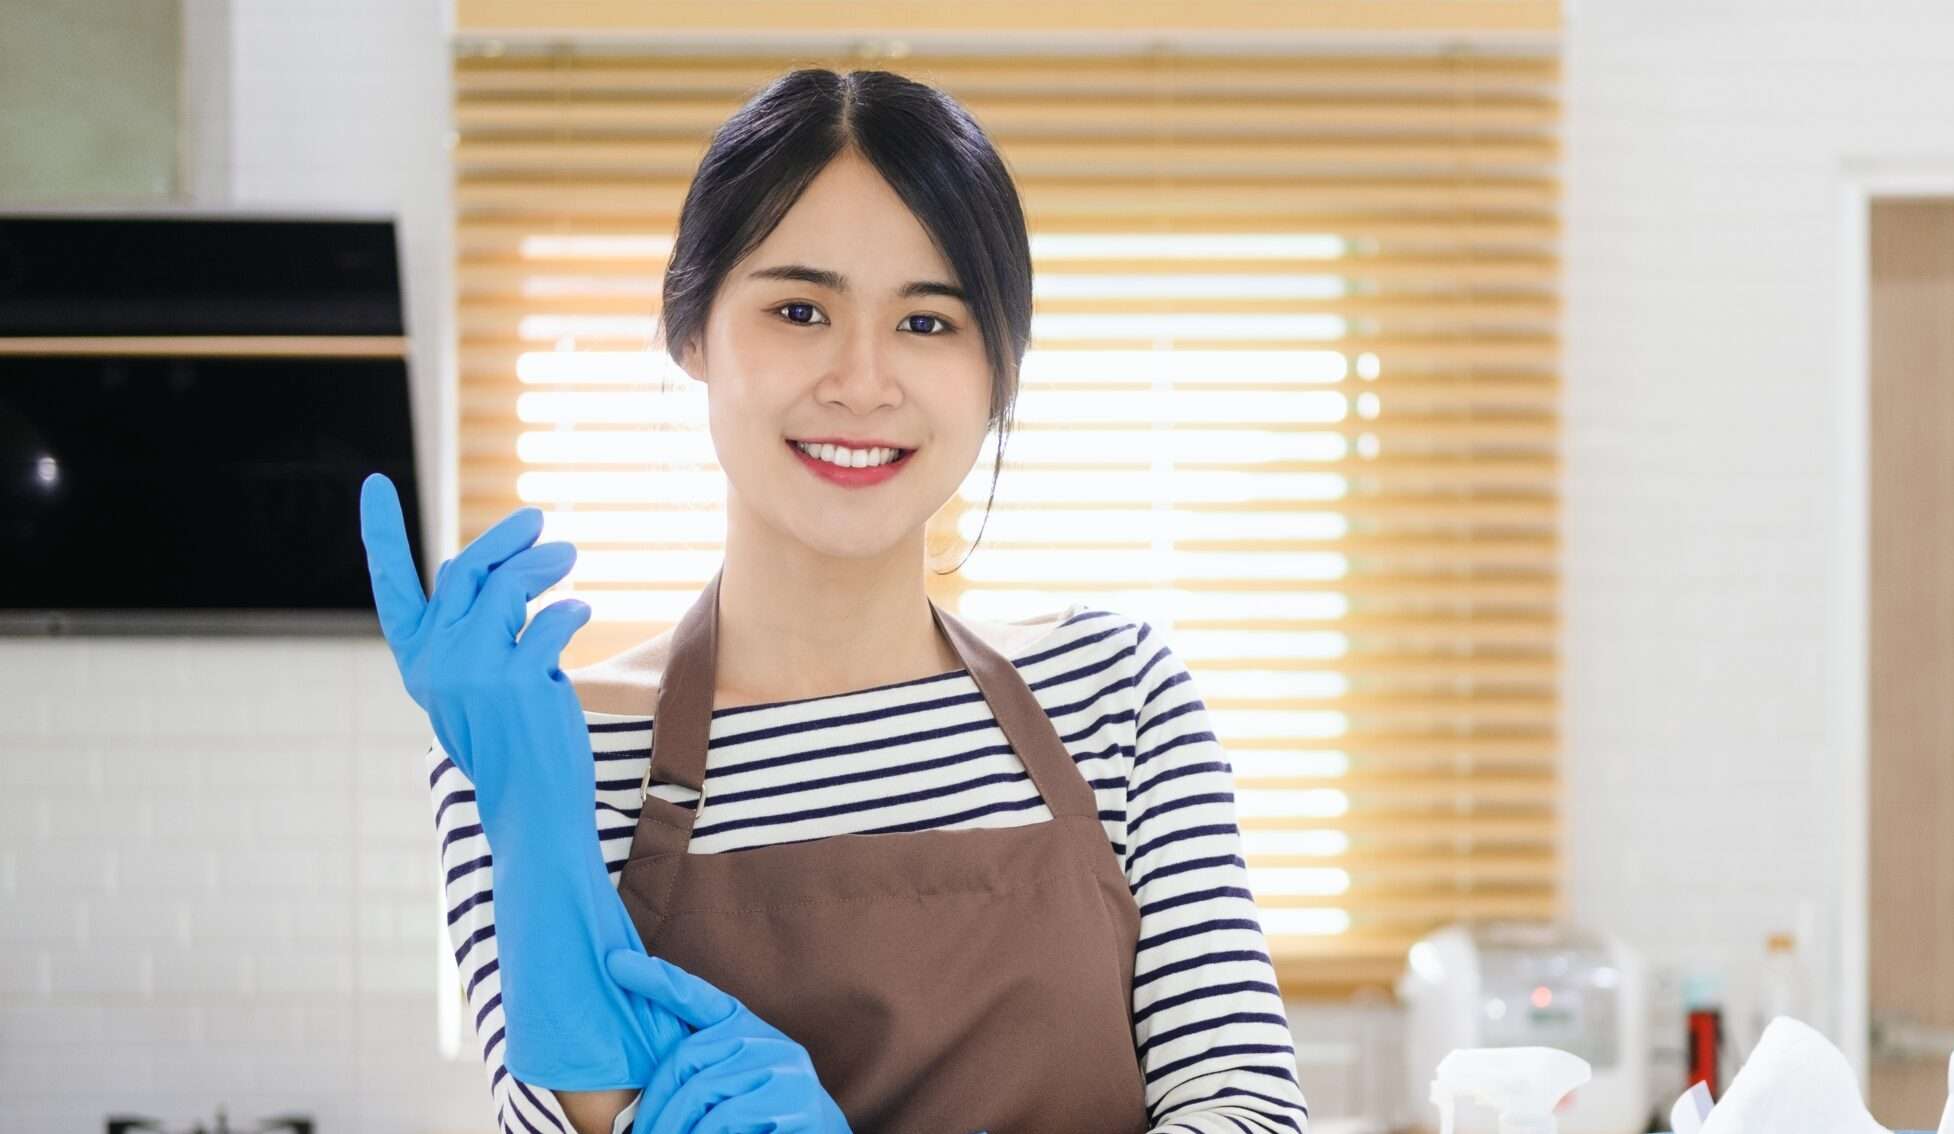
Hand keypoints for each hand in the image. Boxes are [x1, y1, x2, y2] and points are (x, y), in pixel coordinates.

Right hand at [358, 472, 590, 830]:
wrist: (532, 806)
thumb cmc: (510, 740)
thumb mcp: (473, 683)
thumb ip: (469, 630)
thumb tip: (482, 562)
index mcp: (418, 662)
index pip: (392, 589)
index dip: (383, 535)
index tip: (374, 483)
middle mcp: (436, 662)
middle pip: (465, 571)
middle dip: (503, 539)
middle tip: (538, 521)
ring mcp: (473, 670)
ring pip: (508, 587)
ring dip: (543, 565)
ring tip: (567, 558)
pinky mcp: (517, 679)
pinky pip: (550, 618)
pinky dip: (570, 608)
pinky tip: (581, 609)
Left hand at [607, 950, 850, 1133]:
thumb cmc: (765, 1113)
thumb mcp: (731, 1080)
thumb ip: (700, 1065)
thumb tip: (643, 1082)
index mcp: (743, 1027)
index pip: (694, 997)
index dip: (656, 980)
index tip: (614, 962)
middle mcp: (763, 1037)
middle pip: (686, 1057)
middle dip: (658, 1106)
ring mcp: (781, 1064)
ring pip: (701, 1091)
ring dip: (676, 1128)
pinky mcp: (793, 1096)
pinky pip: (726, 1116)